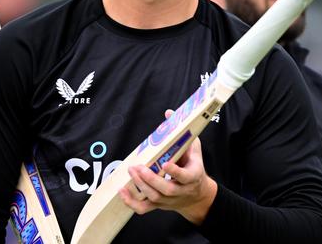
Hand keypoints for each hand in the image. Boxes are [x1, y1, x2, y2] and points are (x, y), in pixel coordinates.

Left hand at [118, 110, 217, 224]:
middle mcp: (182, 190)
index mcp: (193, 176)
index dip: (175, 172)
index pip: (185, 176)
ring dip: (141, 186)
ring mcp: (170, 200)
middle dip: (151, 179)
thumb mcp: (194, 148)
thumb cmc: (194, 166)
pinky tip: (122, 192)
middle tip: (138, 167)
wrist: (199, 195)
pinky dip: (132, 203)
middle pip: (167, 189)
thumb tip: (169, 113)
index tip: (166, 163)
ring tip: (131, 171)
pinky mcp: (160, 205)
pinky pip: (145, 208)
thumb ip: (182, 132)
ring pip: (155, 198)